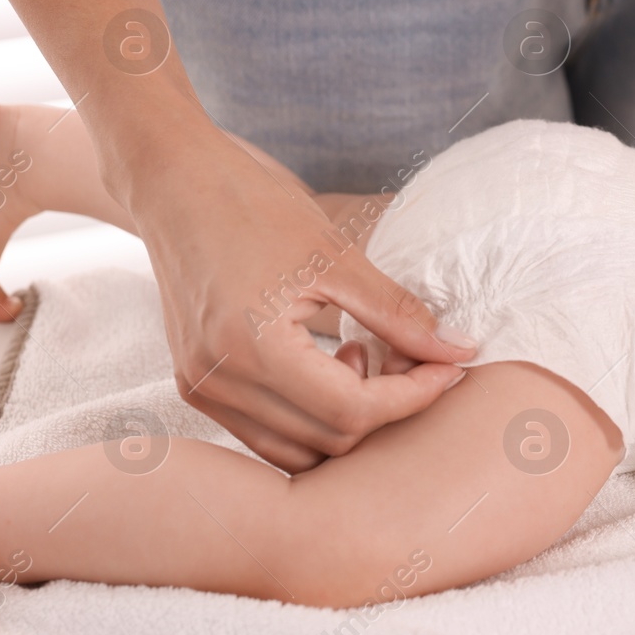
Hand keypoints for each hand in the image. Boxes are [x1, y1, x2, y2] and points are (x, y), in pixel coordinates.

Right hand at [124, 124, 476, 471]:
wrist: (177, 185)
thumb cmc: (255, 207)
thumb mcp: (337, 256)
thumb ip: (398, 314)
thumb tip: (457, 351)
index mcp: (250, 348)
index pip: (352, 410)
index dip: (413, 395)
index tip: (449, 367)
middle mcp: (217, 381)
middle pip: (329, 437)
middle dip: (385, 406)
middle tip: (412, 357)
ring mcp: (201, 389)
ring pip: (299, 449)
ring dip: (348, 417)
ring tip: (365, 357)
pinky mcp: (196, 385)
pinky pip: (267, 433)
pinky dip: (311, 416)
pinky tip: (330, 365)